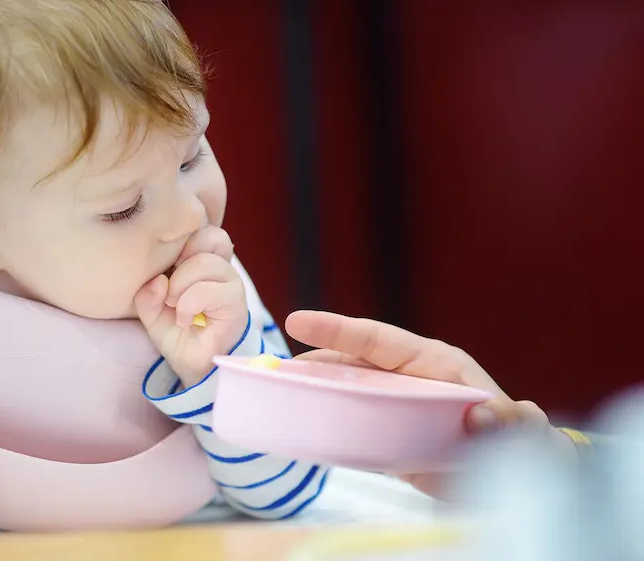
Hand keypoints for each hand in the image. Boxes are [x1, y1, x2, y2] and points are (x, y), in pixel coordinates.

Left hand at [134, 227, 246, 386]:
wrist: (193, 369)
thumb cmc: (176, 334)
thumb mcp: (151, 309)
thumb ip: (147, 292)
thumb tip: (159, 281)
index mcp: (203, 261)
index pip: (201, 228)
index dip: (181, 240)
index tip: (165, 268)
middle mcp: (221, 269)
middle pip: (211, 235)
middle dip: (181, 258)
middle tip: (169, 286)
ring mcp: (231, 285)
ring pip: (208, 262)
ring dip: (182, 284)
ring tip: (174, 305)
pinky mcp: (236, 305)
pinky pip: (211, 290)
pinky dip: (190, 303)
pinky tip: (185, 320)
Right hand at [284, 310, 574, 496]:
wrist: (517, 475)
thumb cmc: (520, 444)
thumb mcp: (519, 432)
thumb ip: (510, 423)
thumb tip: (487, 415)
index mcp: (434, 364)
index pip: (377, 338)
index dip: (336, 328)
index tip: (296, 321)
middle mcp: (410, 378)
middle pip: (352, 361)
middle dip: (314, 362)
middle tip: (275, 371)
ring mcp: (397, 404)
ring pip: (347, 389)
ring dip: (316, 391)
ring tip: (280, 396)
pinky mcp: (390, 433)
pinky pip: (352, 422)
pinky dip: (327, 422)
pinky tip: (305, 429)